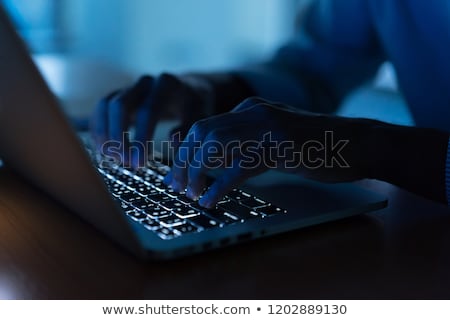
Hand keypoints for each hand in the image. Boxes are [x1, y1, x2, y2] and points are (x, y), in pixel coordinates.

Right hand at [90, 73, 212, 165]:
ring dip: (104, 133)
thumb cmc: (194, 107)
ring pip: (105, 106)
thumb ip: (189, 129)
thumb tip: (172, 141)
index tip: (139, 162)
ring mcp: (130, 87)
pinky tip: (104, 150)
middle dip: (119, 137)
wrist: (187, 90)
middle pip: (120, 105)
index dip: (141, 138)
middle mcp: (145, 83)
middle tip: (124, 162)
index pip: (148, 111)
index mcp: (166, 84)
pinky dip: (99, 129)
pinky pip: (100, 110)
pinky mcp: (118, 95)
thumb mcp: (200, 116)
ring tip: (112, 158)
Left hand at [164, 97, 374, 207]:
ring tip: (191, 195)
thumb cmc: (316, 144)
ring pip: (214, 146)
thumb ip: (246, 143)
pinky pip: (238, 167)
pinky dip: (219, 186)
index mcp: (249, 108)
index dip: (183, 152)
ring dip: (196, 173)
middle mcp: (253, 112)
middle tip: (176, 187)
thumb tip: (215, 163)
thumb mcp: (274, 136)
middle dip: (183, 162)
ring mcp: (266, 128)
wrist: (356, 142)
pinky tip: (211, 201)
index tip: (174, 175)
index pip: (203, 126)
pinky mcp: (279, 148)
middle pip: (201, 133)